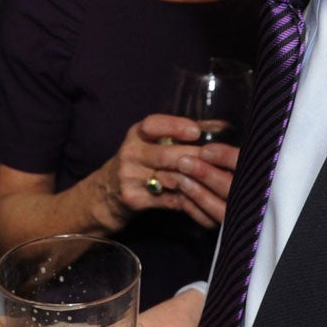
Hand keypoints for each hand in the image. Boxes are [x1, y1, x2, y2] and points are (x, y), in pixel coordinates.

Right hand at [101, 116, 238, 230]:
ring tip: (218, 181)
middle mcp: (131, 153)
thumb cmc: (138, 163)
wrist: (105, 194)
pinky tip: (203, 200)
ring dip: (196, 181)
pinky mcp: (134, 199)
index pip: (153, 124)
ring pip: (170, 178)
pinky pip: (168, 200)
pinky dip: (188, 201)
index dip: (174, 126)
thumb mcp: (150, 142)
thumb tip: (221, 127)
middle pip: (167, 155)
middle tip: (221, 162)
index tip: (195, 131)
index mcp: (137, 134)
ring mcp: (130, 177)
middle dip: (196, 158)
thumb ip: (181, 133)